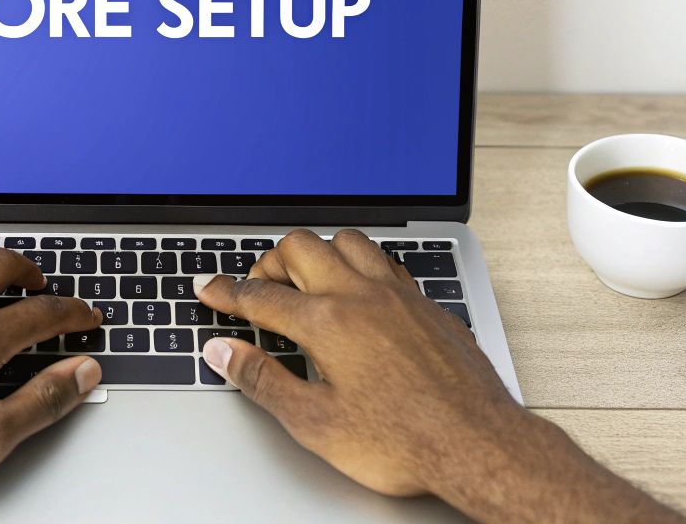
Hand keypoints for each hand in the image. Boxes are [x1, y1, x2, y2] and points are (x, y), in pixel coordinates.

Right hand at [194, 230, 685, 523]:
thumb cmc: (404, 441)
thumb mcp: (315, 423)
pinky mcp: (426, 304)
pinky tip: (359, 288)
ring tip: (305, 279)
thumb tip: (224, 353)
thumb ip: (263, 381)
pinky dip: (359, 265)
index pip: (260, 295)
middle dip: (269, 263)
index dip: (226, 292)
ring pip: (347, 242)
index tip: (208, 289)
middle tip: (258, 290)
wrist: (477, 444)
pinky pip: (385, 262)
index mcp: (328, 323)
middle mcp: (362, 296)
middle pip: (301, 249)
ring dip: (318, 251)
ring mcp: (398, 295)